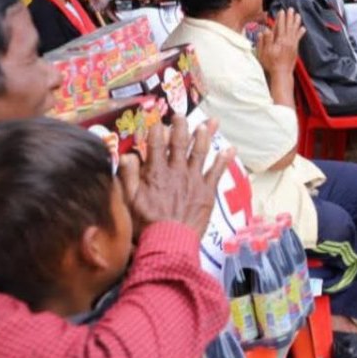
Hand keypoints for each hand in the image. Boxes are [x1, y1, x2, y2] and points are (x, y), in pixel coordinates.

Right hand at [120, 115, 232, 236]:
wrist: (169, 242)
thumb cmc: (146, 225)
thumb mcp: (128, 201)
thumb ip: (127, 176)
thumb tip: (126, 155)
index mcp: (156, 172)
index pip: (156, 144)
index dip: (157, 130)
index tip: (158, 121)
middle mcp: (176, 171)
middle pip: (180, 142)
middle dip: (181, 126)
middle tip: (181, 115)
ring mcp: (194, 180)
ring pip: (200, 151)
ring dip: (205, 135)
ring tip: (209, 123)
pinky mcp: (207, 192)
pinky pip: (217, 171)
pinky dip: (224, 159)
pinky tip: (230, 149)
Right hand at [256, 8, 304, 76]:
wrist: (282, 74)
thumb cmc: (270, 64)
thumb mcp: (263, 53)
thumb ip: (264, 41)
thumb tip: (265, 30)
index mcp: (279, 41)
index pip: (279, 26)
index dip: (280, 18)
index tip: (282, 11)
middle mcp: (287, 41)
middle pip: (288, 26)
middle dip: (289, 17)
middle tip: (291, 9)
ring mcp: (292, 45)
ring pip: (295, 30)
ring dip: (296, 22)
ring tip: (298, 15)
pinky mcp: (295, 49)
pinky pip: (298, 38)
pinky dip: (300, 32)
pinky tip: (303, 28)